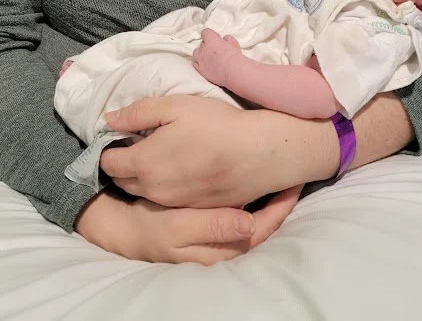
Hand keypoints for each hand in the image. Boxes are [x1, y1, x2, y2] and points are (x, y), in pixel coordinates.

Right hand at [74, 185, 301, 265]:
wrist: (125, 229)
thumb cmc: (152, 226)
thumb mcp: (177, 226)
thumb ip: (212, 225)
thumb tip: (248, 223)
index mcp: (222, 248)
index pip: (263, 228)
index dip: (280, 206)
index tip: (294, 182)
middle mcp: (226, 247)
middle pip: (265, 226)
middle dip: (280, 201)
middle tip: (295, 174)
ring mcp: (219, 239)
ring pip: (256, 221)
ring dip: (269, 200)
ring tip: (282, 175)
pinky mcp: (210, 228)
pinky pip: (242, 216)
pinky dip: (253, 200)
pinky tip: (256, 182)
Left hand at [101, 95, 300, 207]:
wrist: (259, 153)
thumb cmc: (216, 124)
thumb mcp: (174, 106)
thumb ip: (136, 113)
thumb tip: (109, 120)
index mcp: (144, 164)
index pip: (107, 162)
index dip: (108, 146)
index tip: (119, 133)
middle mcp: (154, 190)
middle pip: (121, 180)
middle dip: (121, 163)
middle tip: (135, 141)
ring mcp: (174, 204)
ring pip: (143, 192)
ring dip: (141, 176)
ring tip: (157, 153)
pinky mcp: (192, 209)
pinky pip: (165, 199)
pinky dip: (163, 186)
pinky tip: (179, 168)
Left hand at [192, 29, 242, 86]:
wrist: (233, 72)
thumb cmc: (234, 56)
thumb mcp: (233, 42)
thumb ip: (226, 39)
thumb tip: (224, 40)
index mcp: (210, 39)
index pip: (205, 32)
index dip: (211, 35)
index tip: (216, 39)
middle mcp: (202, 48)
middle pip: (202, 43)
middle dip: (208, 46)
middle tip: (216, 51)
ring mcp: (200, 59)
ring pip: (196, 53)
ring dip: (201, 54)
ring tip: (210, 58)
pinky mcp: (200, 69)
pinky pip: (195, 64)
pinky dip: (200, 63)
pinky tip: (207, 66)